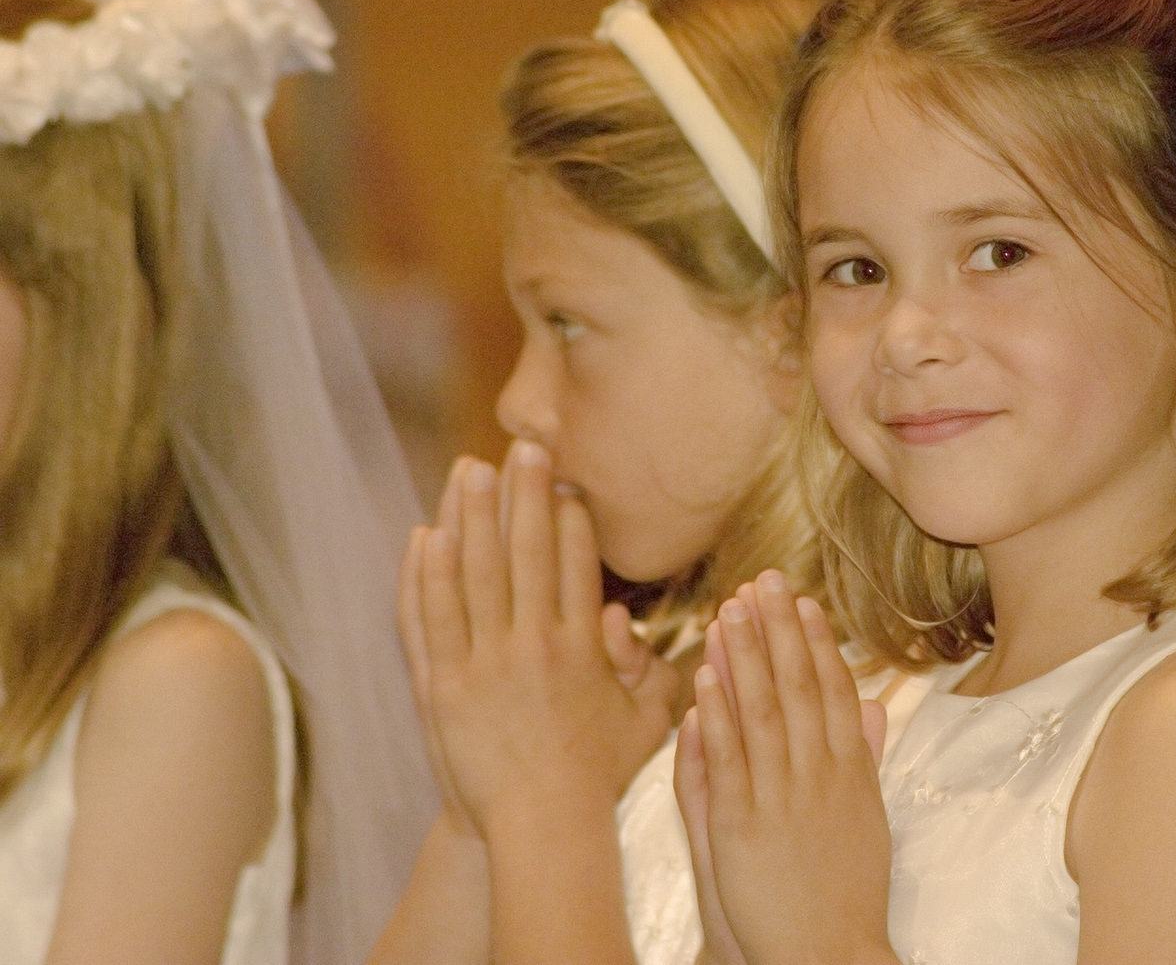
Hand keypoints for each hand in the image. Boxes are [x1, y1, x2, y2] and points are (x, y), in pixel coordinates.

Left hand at [412, 440, 679, 839]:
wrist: (541, 828)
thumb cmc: (599, 776)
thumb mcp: (646, 719)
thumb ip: (648, 667)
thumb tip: (620, 618)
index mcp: (580, 648)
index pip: (571, 563)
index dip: (566, 517)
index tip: (562, 479)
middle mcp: (531, 645)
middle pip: (523, 552)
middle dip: (523, 494)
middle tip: (522, 448)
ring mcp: (482, 663)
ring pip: (473, 573)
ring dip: (471, 516)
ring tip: (470, 471)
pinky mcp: (442, 687)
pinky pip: (430, 619)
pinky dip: (426, 575)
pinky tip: (427, 536)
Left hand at [675, 572, 893, 964]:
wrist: (828, 955)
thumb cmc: (845, 892)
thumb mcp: (868, 818)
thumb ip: (868, 755)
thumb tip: (879, 703)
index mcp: (852, 773)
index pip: (835, 691)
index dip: (818, 642)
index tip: (803, 600)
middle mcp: (820, 777)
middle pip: (801, 688)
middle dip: (780, 630)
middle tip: (765, 579)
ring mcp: (782, 798)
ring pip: (763, 711)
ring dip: (746, 656)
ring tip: (731, 608)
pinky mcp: (742, 825)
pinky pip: (729, 759)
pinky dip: (718, 713)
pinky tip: (706, 676)